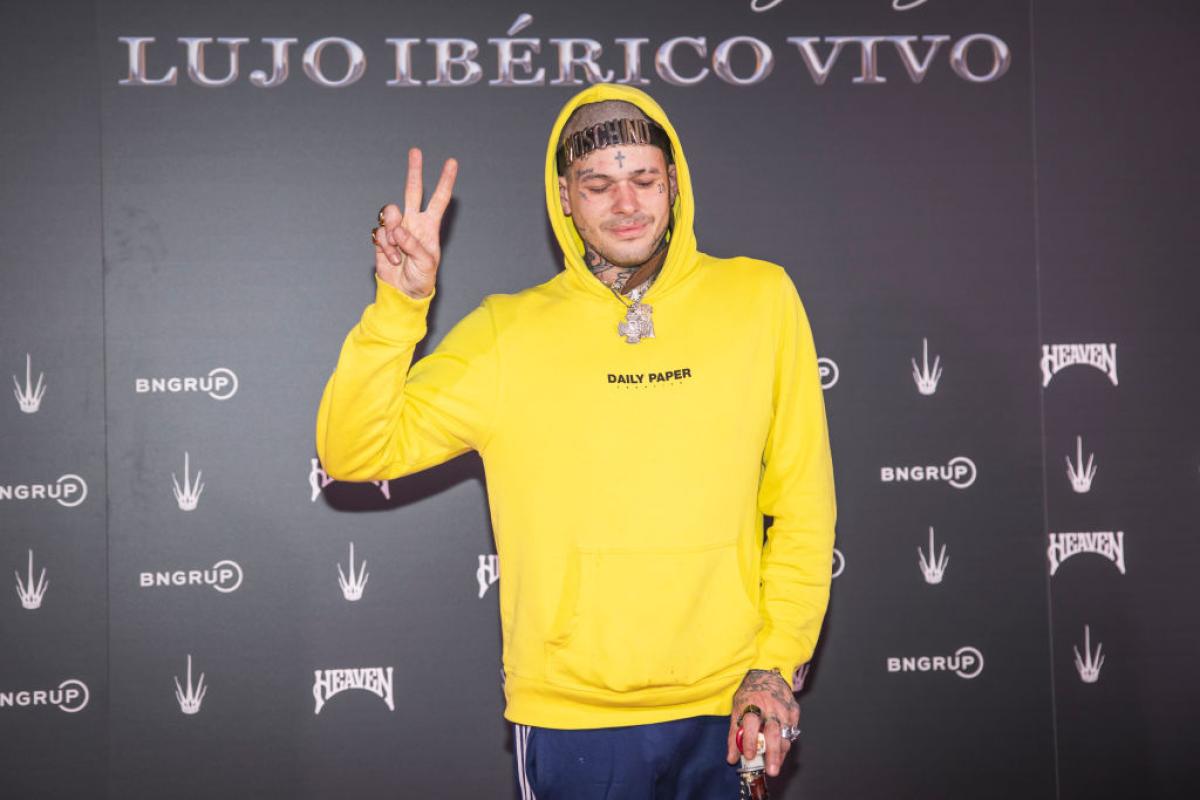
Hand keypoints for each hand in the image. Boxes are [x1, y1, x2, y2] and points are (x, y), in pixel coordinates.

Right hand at [372, 147, 457, 299]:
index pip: (439, 199)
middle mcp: (413, 222)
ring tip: (398, 254)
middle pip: (413, 191)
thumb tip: (399, 230)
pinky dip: (384, 247)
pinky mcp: (382, 238)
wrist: (403, 292)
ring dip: (392, 233)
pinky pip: (379, 233)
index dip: (445, 181)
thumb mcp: (426, 265)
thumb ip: (414, 246)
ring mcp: (396, 229)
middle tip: (415, 151)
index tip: (451, 162)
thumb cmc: (422, 279)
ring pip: (390, 213)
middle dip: (414, 171)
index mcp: (430, 226)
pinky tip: (392, 259)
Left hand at [726, 668, 799, 776]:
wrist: (766, 675)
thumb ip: (734, 735)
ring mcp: (784, 709)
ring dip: (781, 753)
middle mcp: (769, 707)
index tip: (748, 756)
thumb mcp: (736, 710)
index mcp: (752, 705)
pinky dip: (786, 743)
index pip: (751, 725)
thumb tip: (732, 759)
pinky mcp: (794, 710)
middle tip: (772, 770)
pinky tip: (781, 752)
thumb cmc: (749, 695)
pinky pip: (792, 731)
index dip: (749, 741)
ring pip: (785, 735)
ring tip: (776, 766)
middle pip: (773, 733)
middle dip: (773, 754)